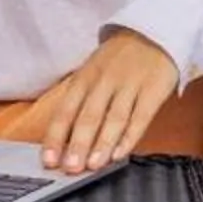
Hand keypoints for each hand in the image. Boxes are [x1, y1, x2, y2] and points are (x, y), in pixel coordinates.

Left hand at [37, 29, 178, 173]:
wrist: (154, 33)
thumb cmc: (118, 61)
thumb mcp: (92, 73)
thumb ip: (80, 103)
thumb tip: (63, 143)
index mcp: (84, 78)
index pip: (65, 111)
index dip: (55, 137)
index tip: (48, 160)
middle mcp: (104, 82)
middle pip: (88, 116)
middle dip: (78, 144)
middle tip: (70, 167)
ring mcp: (129, 85)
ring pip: (113, 118)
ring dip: (102, 144)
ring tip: (92, 165)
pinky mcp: (152, 90)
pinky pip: (140, 117)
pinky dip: (129, 137)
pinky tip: (120, 154)